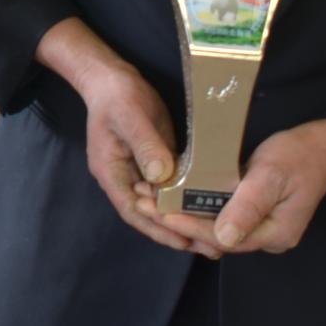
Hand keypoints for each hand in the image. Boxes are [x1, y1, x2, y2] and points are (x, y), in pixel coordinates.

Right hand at [35, 19, 217, 258]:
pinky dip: (186, 200)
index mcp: (111, 172)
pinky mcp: (156, 162)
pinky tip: (207, 208)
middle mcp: (125, 178)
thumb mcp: (130, 117)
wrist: (112, 77)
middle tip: (209, 248)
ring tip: (213, 238)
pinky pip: (171, 188)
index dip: (157, 229)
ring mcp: (140, 171)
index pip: (133, 210)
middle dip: (176, 232)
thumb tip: (162, 176)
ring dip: (184, 220)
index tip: (183, 242)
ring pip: (162, 204)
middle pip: (149, 214)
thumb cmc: (117, 97)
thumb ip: (145, 146)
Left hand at [143, 119, 325, 254]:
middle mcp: (265, 237)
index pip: (223, 237)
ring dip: (181, 213)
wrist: (323, 147)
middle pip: (214, 235)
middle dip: (177, 220)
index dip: (190, 225)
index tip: (160, 213)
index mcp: (274, 234)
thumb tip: (224, 238)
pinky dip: (195, 206)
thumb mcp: (271, 176)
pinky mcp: (252, 214)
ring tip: (147, 198)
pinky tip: (170, 194)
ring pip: (213, 225)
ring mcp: (259, 227)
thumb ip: (248, 206)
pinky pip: (219, 215)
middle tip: (141, 203)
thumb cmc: (298, 156)